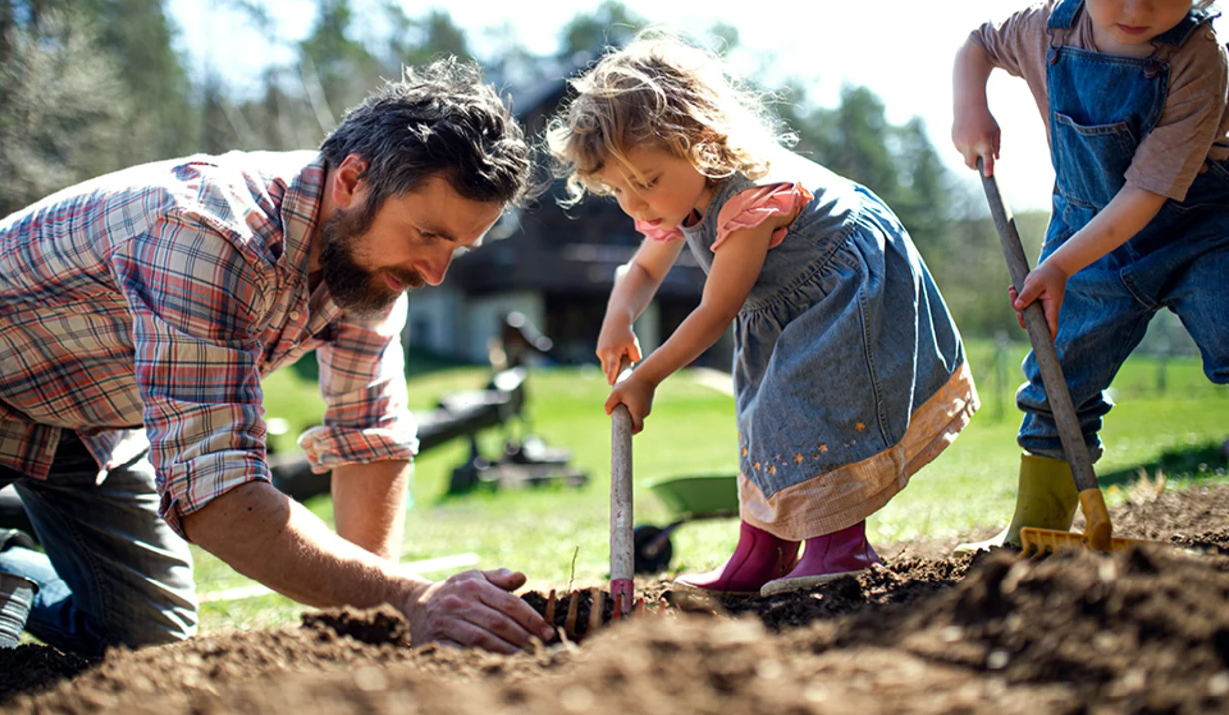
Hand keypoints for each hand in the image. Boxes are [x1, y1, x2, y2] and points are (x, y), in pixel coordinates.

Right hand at [401, 568, 553, 653]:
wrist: (416, 602)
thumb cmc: (455, 590)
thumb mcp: (474, 577)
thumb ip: (499, 577)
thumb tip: (522, 577)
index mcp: (473, 586)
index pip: (509, 603)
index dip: (531, 618)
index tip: (547, 631)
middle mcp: (459, 602)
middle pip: (498, 622)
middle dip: (523, 636)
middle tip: (540, 647)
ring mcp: (446, 622)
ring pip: (482, 638)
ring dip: (506, 650)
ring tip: (524, 657)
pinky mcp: (435, 640)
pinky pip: (461, 651)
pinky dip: (479, 658)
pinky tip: (496, 663)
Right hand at [596, 320, 641, 384]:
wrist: (616, 320)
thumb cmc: (627, 333)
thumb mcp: (634, 345)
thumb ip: (634, 358)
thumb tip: (629, 365)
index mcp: (612, 351)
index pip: (612, 366)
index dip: (612, 375)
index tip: (610, 383)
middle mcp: (603, 352)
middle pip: (608, 370)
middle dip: (615, 369)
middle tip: (625, 359)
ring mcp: (599, 351)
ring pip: (607, 365)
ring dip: (614, 363)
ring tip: (621, 351)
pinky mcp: (599, 350)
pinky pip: (605, 359)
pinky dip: (611, 358)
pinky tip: (617, 349)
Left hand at [604, 372, 654, 433]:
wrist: (646, 375)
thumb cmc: (630, 384)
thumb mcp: (616, 393)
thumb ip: (609, 404)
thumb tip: (608, 414)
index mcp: (638, 412)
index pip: (636, 429)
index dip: (629, 431)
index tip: (622, 428)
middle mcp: (644, 413)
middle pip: (634, 423)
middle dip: (626, 420)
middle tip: (619, 410)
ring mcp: (647, 409)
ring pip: (635, 416)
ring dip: (628, 412)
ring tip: (623, 401)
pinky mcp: (646, 404)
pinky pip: (638, 411)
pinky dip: (632, 408)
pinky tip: (628, 398)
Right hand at [952, 104, 1000, 175]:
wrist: (968, 107)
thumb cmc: (986, 119)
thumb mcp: (996, 131)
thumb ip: (996, 146)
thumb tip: (996, 159)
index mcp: (984, 142)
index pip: (986, 159)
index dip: (987, 168)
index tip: (988, 175)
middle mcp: (971, 144)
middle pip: (971, 165)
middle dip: (975, 166)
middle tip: (979, 163)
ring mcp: (961, 143)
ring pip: (965, 156)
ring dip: (971, 153)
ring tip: (974, 138)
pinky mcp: (955, 141)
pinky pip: (961, 149)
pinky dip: (965, 147)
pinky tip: (967, 135)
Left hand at [1010, 260, 1068, 341]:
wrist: (1054, 266)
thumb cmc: (1047, 274)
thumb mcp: (1036, 282)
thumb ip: (1027, 294)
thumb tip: (1017, 307)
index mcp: (1051, 306)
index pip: (1051, 325)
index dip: (1048, 336)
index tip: (1044, 345)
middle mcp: (1046, 309)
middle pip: (1034, 322)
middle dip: (1021, 317)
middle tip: (1015, 306)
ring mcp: (1041, 306)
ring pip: (1026, 313)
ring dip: (1016, 304)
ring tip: (1012, 290)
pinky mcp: (1035, 302)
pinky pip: (1024, 304)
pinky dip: (1017, 298)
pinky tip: (1012, 289)